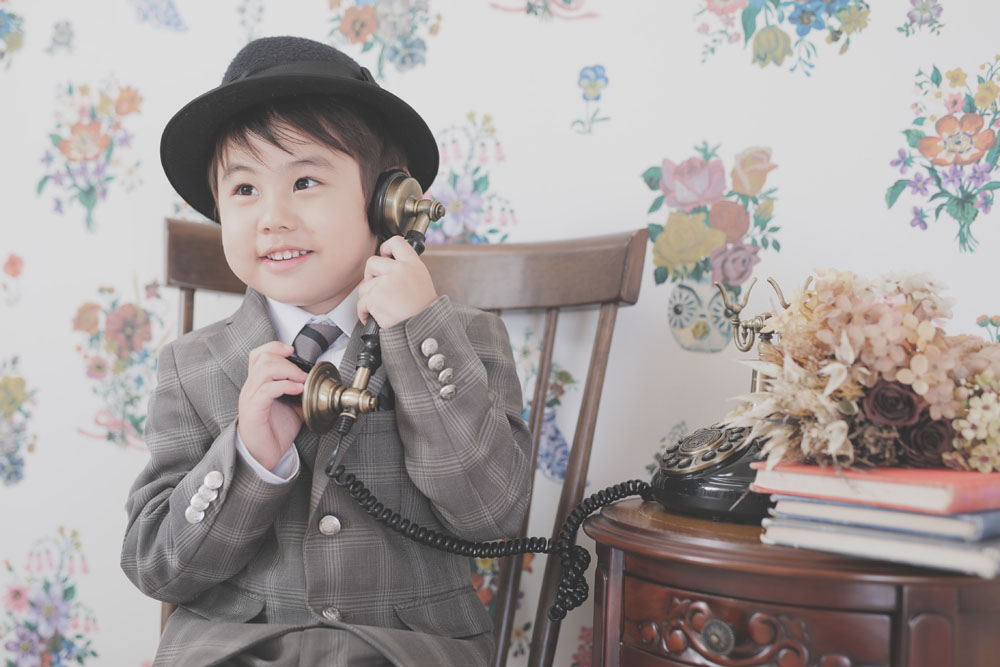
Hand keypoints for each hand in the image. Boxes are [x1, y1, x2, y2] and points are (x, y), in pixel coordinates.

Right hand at [238, 341, 305, 469]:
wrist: (264, 456)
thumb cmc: (273, 433)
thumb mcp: (292, 408)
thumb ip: (300, 394)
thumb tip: (315, 385)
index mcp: (258, 385)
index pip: (258, 355)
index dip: (274, 347)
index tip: (291, 350)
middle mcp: (251, 388)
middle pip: (263, 358)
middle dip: (287, 361)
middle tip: (302, 374)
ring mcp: (250, 398)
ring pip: (264, 370)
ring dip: (288, 371)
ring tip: (301, 381)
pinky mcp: (254, 410)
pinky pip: (267, 389)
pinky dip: (285, 385)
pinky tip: (297, 390)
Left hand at [358, 236, 436, 327]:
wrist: (423, 328)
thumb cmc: (423, 309)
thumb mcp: (421, 280)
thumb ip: (405, 269)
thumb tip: (387, 263)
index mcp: (412, 264)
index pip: (396, 242)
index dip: (386, 248)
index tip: (384, 256)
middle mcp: (399, 270)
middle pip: (372, 262)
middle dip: (371, 277)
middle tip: (379, 288)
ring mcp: (385, 283)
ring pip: (364, 286)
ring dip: (369, 298)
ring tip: (382, 307)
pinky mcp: (375, 297)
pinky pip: (361, 303)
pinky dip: (364, 312)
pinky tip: (376, 316)